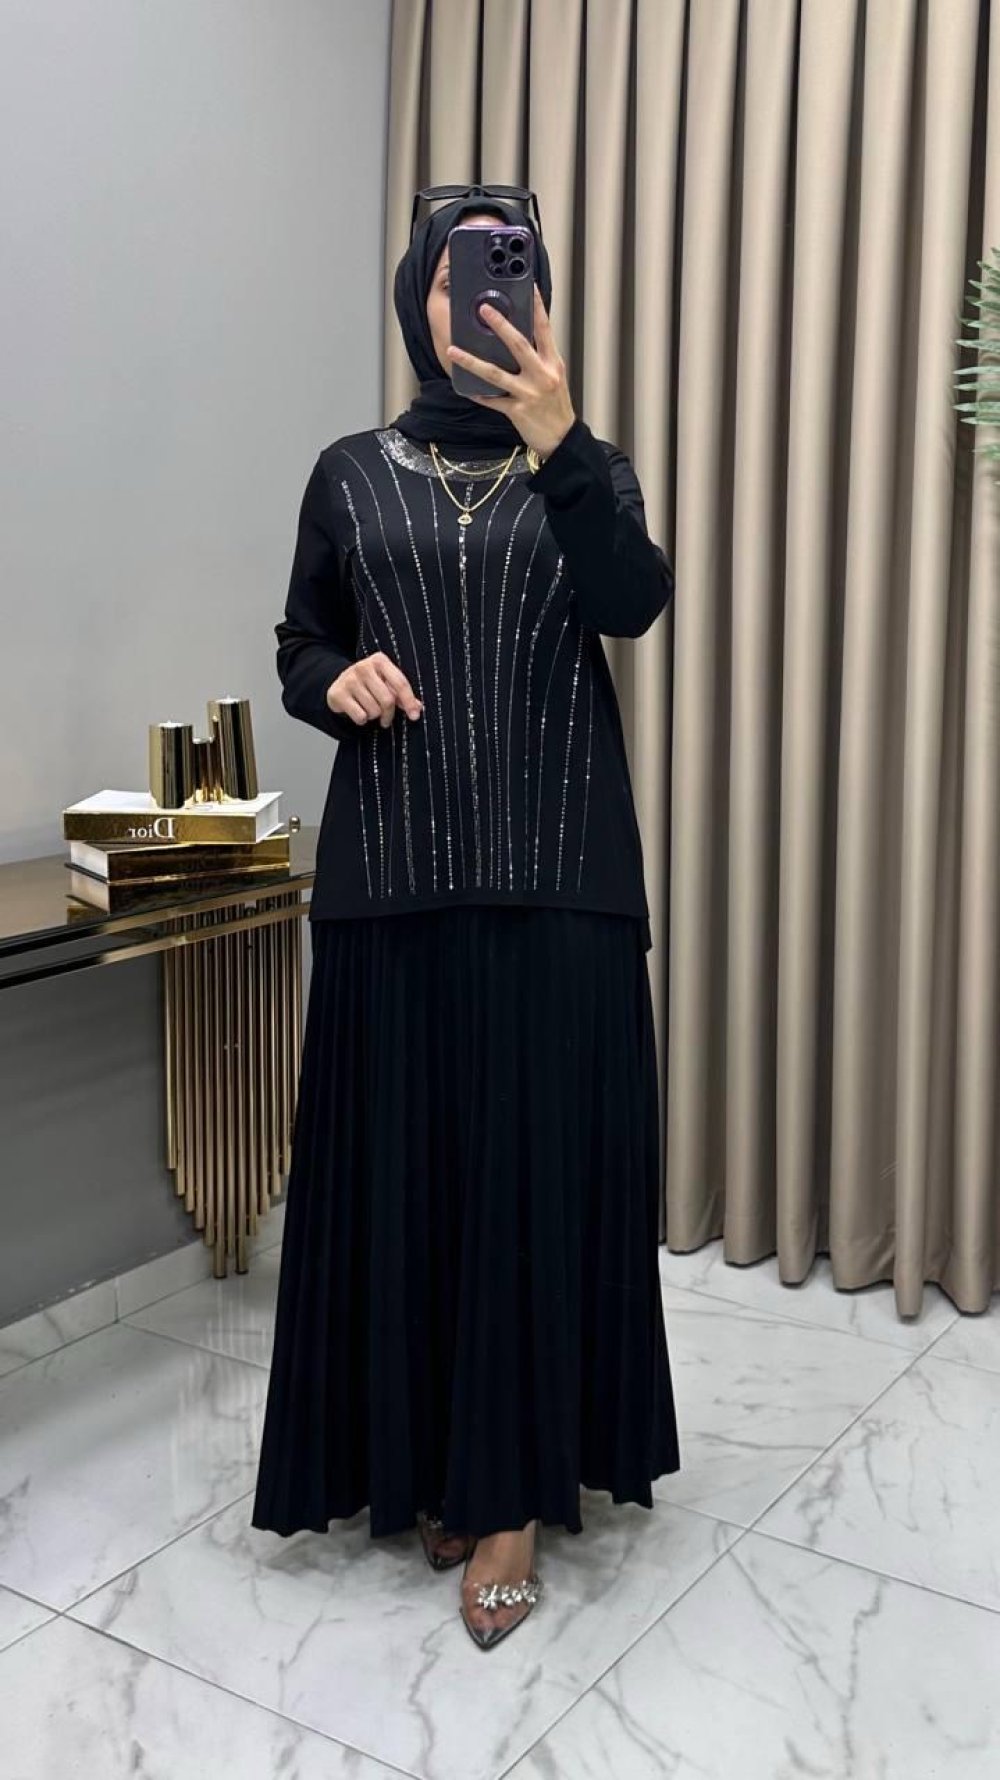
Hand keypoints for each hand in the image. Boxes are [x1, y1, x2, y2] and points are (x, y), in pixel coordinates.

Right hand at [327, 653, 422, 727]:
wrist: (339, 683)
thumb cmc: (369, 684)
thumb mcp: (386, 683)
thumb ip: (402, 695)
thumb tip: (418, 708)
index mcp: (379, 661)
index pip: (400, 683)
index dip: (409, 701)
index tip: (415, 716)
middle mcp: (363, 667)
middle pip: (387, 700)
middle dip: (389, 714)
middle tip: (386, 719)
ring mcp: (349, 680)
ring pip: (373, 710)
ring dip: (374, 716)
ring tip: (369, 709)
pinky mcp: (338, 693)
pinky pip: (360, 716)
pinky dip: (362, 720)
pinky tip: (358, 711)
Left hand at [446, 283, 576, 460]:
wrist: (562, 439)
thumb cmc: (556, 407)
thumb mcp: (554, 377)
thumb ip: (539, 358)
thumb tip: (519, 339)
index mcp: (552, 363)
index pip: (544, 329)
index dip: (537, 307)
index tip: (529, 287)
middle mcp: (542, 375)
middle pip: (518, 345)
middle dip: (500, 326)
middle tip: (484, 309)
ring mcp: (528, 393)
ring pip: (495, 374)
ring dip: (471, 361)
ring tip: (453, 350)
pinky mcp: (517, 411)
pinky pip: (492, 401)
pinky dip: (478, 395)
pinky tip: (464, 388)